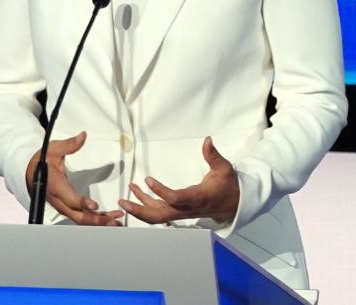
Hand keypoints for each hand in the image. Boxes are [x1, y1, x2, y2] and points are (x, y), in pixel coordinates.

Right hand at [26, 131, 123, 225]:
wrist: (29, 173)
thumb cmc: (41, 161)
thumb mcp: (53, 149)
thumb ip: (69, 145)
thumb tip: (82, 136)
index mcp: (54, 185)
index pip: (68, 198)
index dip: (81, 203)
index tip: (94, 205)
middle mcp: (58, 200)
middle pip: (77, 215)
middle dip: (95, 219)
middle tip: (114, 218)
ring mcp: (62, 206)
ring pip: (80, 218)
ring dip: (98, 221)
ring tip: (116, 221)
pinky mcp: (66, 207)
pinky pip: (80, 216)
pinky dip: (94, 219)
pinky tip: (108, 219)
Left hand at [118, 136, 238, 224]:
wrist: (232, 205)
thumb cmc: (227, 186)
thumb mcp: (224, 169)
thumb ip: (213, 155)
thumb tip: (207, 140)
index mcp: (197, 198)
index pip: (176, 199)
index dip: (161, 191)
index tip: (148, 179)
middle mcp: (186, 209)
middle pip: (160, 215)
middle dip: (140, 210)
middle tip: (123, 201)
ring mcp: (181, 212)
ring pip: (157, 216)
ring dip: (139, 208)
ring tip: (124, 198)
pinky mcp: (178, 211)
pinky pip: (159, 211)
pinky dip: (145, 204)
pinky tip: (136, 192)